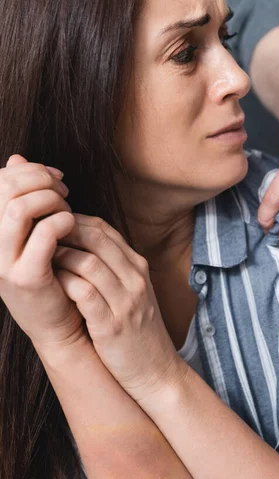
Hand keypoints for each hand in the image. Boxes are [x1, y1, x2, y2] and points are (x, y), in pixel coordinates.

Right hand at [0, 154, 84, 351]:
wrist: (56, 321)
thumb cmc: (47, 269)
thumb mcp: (30, 229)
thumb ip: (21, 194)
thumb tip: (16, 158)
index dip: (29, 169)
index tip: (55, 177)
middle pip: (6, 188)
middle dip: (42, 181)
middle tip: (64, 193)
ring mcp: (1, 262)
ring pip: (19, 208)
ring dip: (51, 201)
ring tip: (67, 211)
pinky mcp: (25, 276)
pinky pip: (44, 234)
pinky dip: (62, 222)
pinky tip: (71, 226)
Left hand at [53, 214, 186, 401]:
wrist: (156, 371)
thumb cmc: (137, 330)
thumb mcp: (133, 291)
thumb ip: (113, 267)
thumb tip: (79, 244)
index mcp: (138, 267)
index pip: (104, 229)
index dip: (75, 221)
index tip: (52, 225)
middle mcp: (134, 278)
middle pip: (96, 238)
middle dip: (64, 231)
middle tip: (39, 235)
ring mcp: (125, 301)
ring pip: (89, 262)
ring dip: (60, 256)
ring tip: (41, 259)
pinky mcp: (112, 325)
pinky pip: (84, 293)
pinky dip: (65, 283)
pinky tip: (51, 283)